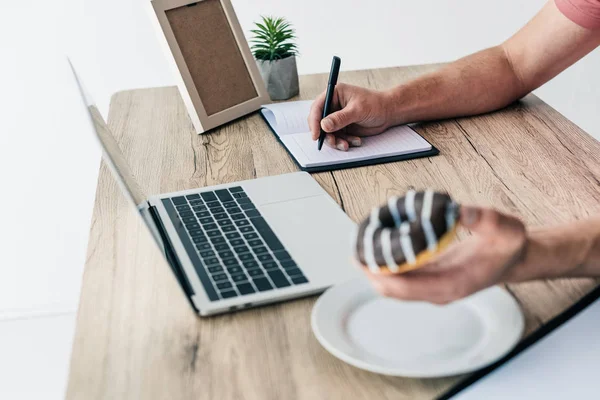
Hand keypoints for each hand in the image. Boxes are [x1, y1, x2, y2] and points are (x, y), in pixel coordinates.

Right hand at [307, 83, 390, 150]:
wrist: (388, 112)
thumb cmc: (375, 104)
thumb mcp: (357, 110)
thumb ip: (340, 118)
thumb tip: (324, 125)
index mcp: (334, 94)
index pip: (317, 107)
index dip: (314, 122)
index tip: (316, 135)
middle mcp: (333, 105)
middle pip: (319, 122)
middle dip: (325, 134)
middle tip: (333, 142)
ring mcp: (337, 117)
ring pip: (327, 133)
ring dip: (336, 141)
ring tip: (346, 145)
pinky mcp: (342, 127)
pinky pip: (337, 138)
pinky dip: (344, 142)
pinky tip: (356, 141)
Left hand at [364, 206, 527, 304]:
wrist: (513, 257)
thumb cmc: (508, 245)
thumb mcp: (506, 228)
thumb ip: (486, 219)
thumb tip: (461, 211)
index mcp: (453, 284)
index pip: (406, 288)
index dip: (381, 276)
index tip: (363, 260)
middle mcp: (439, 290)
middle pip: (393, 290)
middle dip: (370, 272)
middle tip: (355, 247)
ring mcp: (433, 287)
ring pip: (394, 285)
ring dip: (375, 269)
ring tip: (360, 245)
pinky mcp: (430, 279)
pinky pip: (401, 277)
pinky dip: (386, 265)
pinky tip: (377, 246)